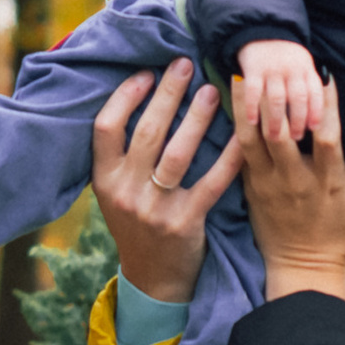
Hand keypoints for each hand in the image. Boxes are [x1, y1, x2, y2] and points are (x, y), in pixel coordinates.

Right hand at [92, 60, 241, 303]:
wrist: (154, 279)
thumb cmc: (138, 226)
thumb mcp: (117, 193)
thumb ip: (123, 157)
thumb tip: (140, 98)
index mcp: (104, 181)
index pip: (105, 127)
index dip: (125, 96)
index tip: (146, 73)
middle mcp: (125, 193)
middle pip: (146, 132)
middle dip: (167, 94)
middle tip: (184, 65)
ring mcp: (154, 209)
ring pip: (177, 152)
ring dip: (196, 117)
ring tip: (212, 91)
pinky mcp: (185, 223)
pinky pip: (211, 181)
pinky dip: (228, 156)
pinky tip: (240, 134)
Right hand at [235, 39, 325, 139]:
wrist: (263, 30)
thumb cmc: (287, 59)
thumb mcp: (303, 66)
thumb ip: (309, 88)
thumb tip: (318, 122)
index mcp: (307, 69)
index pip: (315, 92)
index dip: (316, 111)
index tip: (314, 129)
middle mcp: (291, 68)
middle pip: (298, 97)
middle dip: (298, 120)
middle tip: (295, 138)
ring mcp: (272, 68)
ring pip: (276, 98)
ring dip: (276, 120)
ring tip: (274, 137)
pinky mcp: (253, 68)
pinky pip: (253, 91)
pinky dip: (252, 107)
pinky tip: (252, 121)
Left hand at [239, 78, 344, 302]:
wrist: (303, 268)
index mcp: (330, 181)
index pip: (326, 137)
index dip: (325, 106)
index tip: (324, 74)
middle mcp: (296, 179)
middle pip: (281, 133)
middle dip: (278, 98)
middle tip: (279, 65)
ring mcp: (269, 183)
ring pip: (252, 138)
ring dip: (249, 105)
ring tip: (248, 71)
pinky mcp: (251, 186)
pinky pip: (238, 150)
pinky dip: (236, 123)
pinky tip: (233, 96)